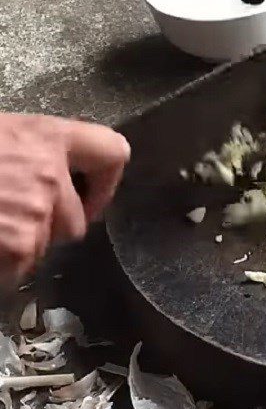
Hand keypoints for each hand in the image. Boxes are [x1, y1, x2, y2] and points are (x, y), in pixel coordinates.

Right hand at [0, 114, 129, 278]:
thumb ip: (29, 150)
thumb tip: (42, 163)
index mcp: (46, 138)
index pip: (112, 152)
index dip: (104, 180)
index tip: (90, 192)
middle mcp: (51, 176)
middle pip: (77, 218)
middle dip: (50, 226)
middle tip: (11, 218)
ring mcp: (38, 216)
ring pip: (45, 246)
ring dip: (21, 246)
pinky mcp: (21, 250)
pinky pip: (20, 269)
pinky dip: (4, 267)